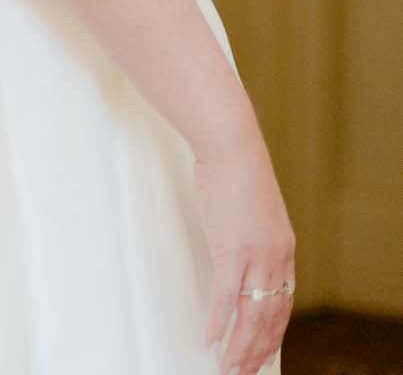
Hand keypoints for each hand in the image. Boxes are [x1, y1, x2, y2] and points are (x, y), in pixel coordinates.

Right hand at [194, 137, 294, 374]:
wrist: (231, 145)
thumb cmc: (237, 171)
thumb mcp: (257, 210)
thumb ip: (256, 235)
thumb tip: (243, 249)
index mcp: (284, 250)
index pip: (284, 304)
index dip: (273, 333)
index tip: (263, 352)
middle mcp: (276, 259)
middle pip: (270, 318)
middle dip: (257, 350)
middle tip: (244, 373)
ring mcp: (255, 256)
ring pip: (251, 315)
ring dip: (240, 347)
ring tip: (229, 368)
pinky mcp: (231, 249)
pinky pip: (226, 297)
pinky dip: (219, 322)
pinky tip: (212, 340)